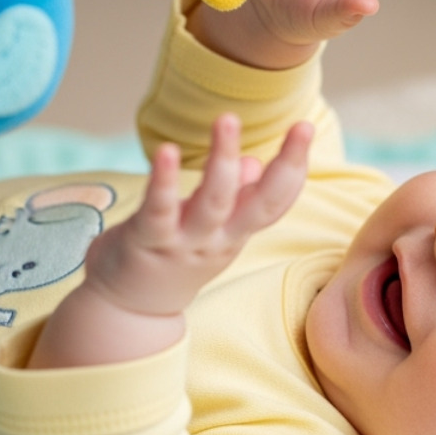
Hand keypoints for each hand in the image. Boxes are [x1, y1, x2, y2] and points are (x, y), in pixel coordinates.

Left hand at [87, 115, 312, 316]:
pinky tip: (167, 151)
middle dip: (285, 166)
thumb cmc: (170, 262)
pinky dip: (164, 181)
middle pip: (260, 204)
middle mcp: (217, 240)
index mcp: (235, 234)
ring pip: (212, 203)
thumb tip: (253, 163)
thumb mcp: (209, 233)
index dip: (295, 169)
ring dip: (223, 162)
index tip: (307, 129)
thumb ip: (233, 201)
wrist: (128, 313)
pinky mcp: (146, 241)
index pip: (275, 203)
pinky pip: (158, 210)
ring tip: (228, 121)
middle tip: (304, 126)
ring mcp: (183, 242)